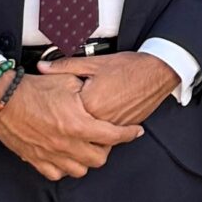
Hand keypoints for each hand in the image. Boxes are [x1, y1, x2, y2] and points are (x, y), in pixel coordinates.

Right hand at [0, 69, 141, 180]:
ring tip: (86, 146)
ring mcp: (50, 155)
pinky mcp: (35, 159)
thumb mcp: (68, 81)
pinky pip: (56, 174)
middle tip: (105, 138)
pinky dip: (65, 167)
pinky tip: (66, 155)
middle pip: (99, 159)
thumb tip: (100, 94)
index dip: (129, 134)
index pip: (113, 136)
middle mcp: (66, 144)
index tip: (136, 131)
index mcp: (78, 124)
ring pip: (79, 170)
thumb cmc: (35, 88)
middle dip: (107, 149)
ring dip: (86, 160)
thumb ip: (87, 91)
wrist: (3, 98)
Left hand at [45, 50, 180, 127]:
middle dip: (68, 127)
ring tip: (77, 126)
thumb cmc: (129, 66)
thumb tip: (42, 67)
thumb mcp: (94, 63)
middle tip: (58, 122)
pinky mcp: (125, 128)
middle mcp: (101, 119)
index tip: (49, 108)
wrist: (158, 71)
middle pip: (77, 130)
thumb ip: (65, 67)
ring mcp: (114, 126)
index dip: (56, 110)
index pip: (64, 115)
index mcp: (89, 103)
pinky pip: (108, 138)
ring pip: (93, 139)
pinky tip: (98, 124)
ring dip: (85, 134)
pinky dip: (101, 134)